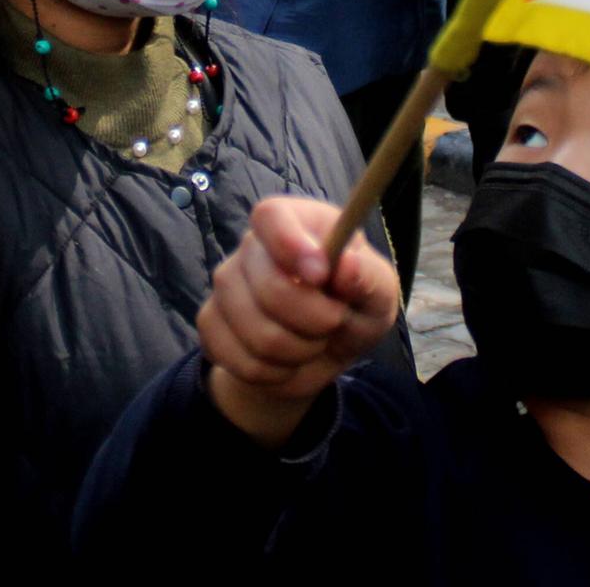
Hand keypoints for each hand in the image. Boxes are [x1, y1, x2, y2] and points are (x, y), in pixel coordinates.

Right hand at [201, 197, 399, 447]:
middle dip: (315, 320)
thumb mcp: (380, 293)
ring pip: (256, 332)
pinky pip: (240, 360)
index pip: (271, 216)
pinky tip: (286, 359)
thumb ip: (369, 276)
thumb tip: (347, 265)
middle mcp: (253, 247)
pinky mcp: (210, 323)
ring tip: (312, 341)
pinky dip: (274, 372)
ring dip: (298, 351)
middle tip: (334, 321)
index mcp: (297, 222)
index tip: (321, 276)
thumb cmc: (355, 306)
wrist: (323, 351)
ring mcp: (226, 284)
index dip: (291, 246)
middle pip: (269, 287)